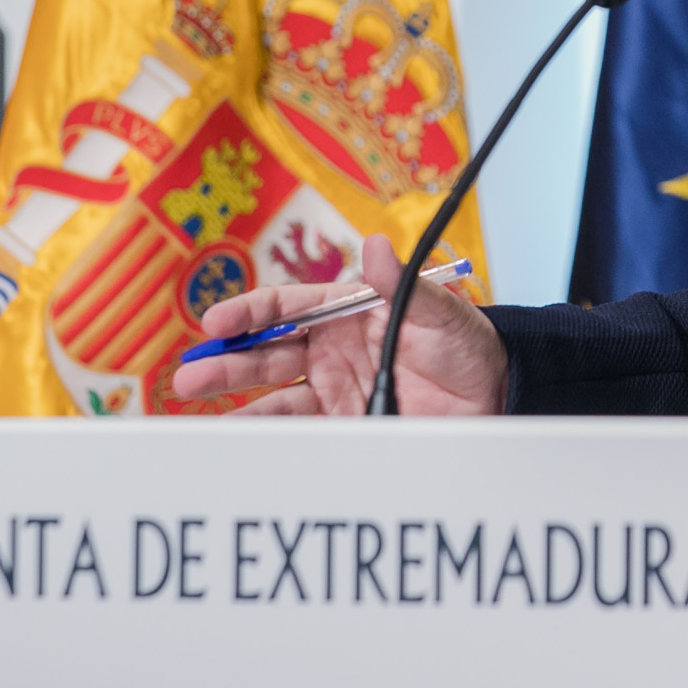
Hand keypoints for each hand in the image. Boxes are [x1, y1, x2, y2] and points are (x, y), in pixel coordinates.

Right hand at [171, 233, 507, 416]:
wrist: (497, 396)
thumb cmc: (469, 343)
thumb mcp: (440, 310)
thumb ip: (401, 284)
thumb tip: (373, 244)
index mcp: (348, 311)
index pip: (287, 307)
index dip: (250, 313)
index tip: (216, 323)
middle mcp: (333, 349)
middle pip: (267, 353)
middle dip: (226, 363)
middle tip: (190, 375)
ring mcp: (335, 390)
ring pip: (275, 396)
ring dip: (236, 403)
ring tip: (198, 416)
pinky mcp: (345, 425)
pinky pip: (299, 431)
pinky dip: (268, 437)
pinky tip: (240, 442)